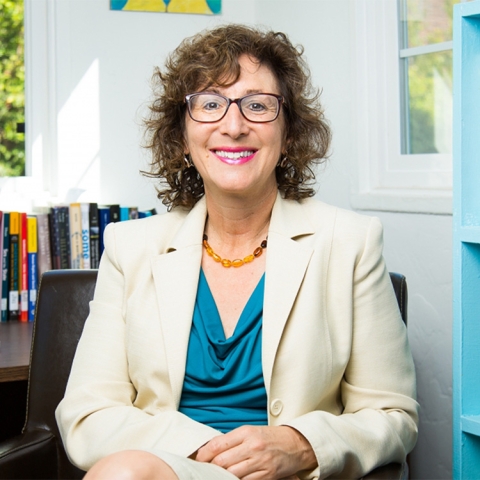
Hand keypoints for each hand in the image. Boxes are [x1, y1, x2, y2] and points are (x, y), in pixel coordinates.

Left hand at [195, 425, 316, 479]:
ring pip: (232, 475)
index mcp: (246, 432)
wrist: (294, 444)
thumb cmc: (269, 437)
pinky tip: (233, 479)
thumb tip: (209, 450)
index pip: (218, 444)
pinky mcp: (267, 476)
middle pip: (222, 462)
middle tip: (205, 470)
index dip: (204, 454)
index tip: (198, 459)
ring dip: (222, 477)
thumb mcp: (249, 432)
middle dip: (211, 468)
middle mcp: (252, 446)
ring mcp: (260, 462)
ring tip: (217, 476)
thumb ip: (231, 440)